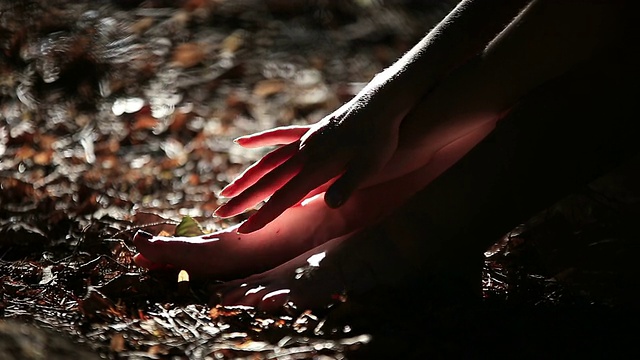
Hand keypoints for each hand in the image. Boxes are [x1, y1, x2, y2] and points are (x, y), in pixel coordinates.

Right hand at [215, 90, 406, 233]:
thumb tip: (328, 204)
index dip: (263, 216)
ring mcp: (305, 142)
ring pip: (268, 162)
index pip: (283, 198)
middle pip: (267, 181)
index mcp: (316, 168)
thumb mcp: (369, 166)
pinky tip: (242, 142)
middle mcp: (304, 155)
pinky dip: (259, 141)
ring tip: (227, 190)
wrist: (382, 105)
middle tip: (219, 213)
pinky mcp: (309, 131)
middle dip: (243, 200)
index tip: (243, 230)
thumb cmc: (379, 139)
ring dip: (246, 178)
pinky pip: (278, 137)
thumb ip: (346, 185)